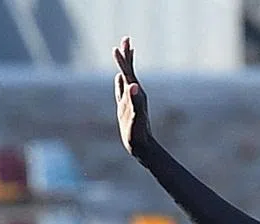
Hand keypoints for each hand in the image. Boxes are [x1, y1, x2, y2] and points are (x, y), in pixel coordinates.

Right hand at [114, 36, 152, 158]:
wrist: (142, 147)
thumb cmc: (138, 134)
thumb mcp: (137, 117)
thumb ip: (136, 101)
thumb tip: (133, 85)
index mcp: (136, 94)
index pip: (128, 73)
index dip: (123, 60)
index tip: (117, 48)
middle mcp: (134, 94)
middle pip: (129, 71)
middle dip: (126, 56)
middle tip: (126, 38)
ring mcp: (130, 100)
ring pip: (127, 78)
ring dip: (125, 65)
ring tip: (124, 52)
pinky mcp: (126, 107)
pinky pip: (123, 90)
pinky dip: (121, 82)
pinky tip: (120, 78)